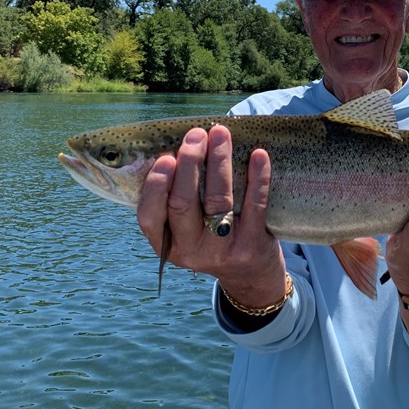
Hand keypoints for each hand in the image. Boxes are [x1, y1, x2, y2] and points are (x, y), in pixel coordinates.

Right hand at [136, 125, 286, 306]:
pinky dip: (257, 177)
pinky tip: (258, 155)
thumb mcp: (184, 230)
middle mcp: (191, 250)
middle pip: (183, 204)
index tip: (165, 157)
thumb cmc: (211, 238)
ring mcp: (222, 249)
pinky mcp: (252, 245)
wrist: (249, 274)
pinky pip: (255, 205)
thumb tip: (175, 144)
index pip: (150, 217)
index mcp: (167, 244)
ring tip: (220, 134)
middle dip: (188, 164)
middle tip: (196, 135)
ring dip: (219, 162)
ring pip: (217, 200)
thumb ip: (173, 199)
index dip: (155, 187)